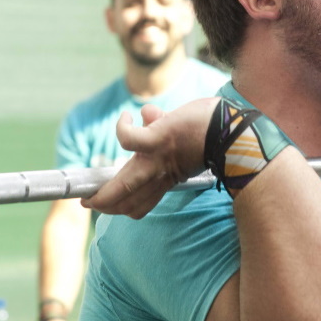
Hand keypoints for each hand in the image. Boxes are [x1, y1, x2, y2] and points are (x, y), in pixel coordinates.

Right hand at [81, 97, 218, 217]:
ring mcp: (158, 159)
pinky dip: (121, 128)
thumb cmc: (210, 130)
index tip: (104, 204)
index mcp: (166, 178)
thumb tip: (147, 114)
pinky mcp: (158, 139)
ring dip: (104, 192)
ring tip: (90, 190)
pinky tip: (126, 118)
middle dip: (105, 205)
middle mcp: (160, 174)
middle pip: (128, 202)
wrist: (232, 131)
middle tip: (87, 202)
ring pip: (124, 185)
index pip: (140, 201)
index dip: (120, 206)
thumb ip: (161, 127)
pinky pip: (128, 139)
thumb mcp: (181, 139)